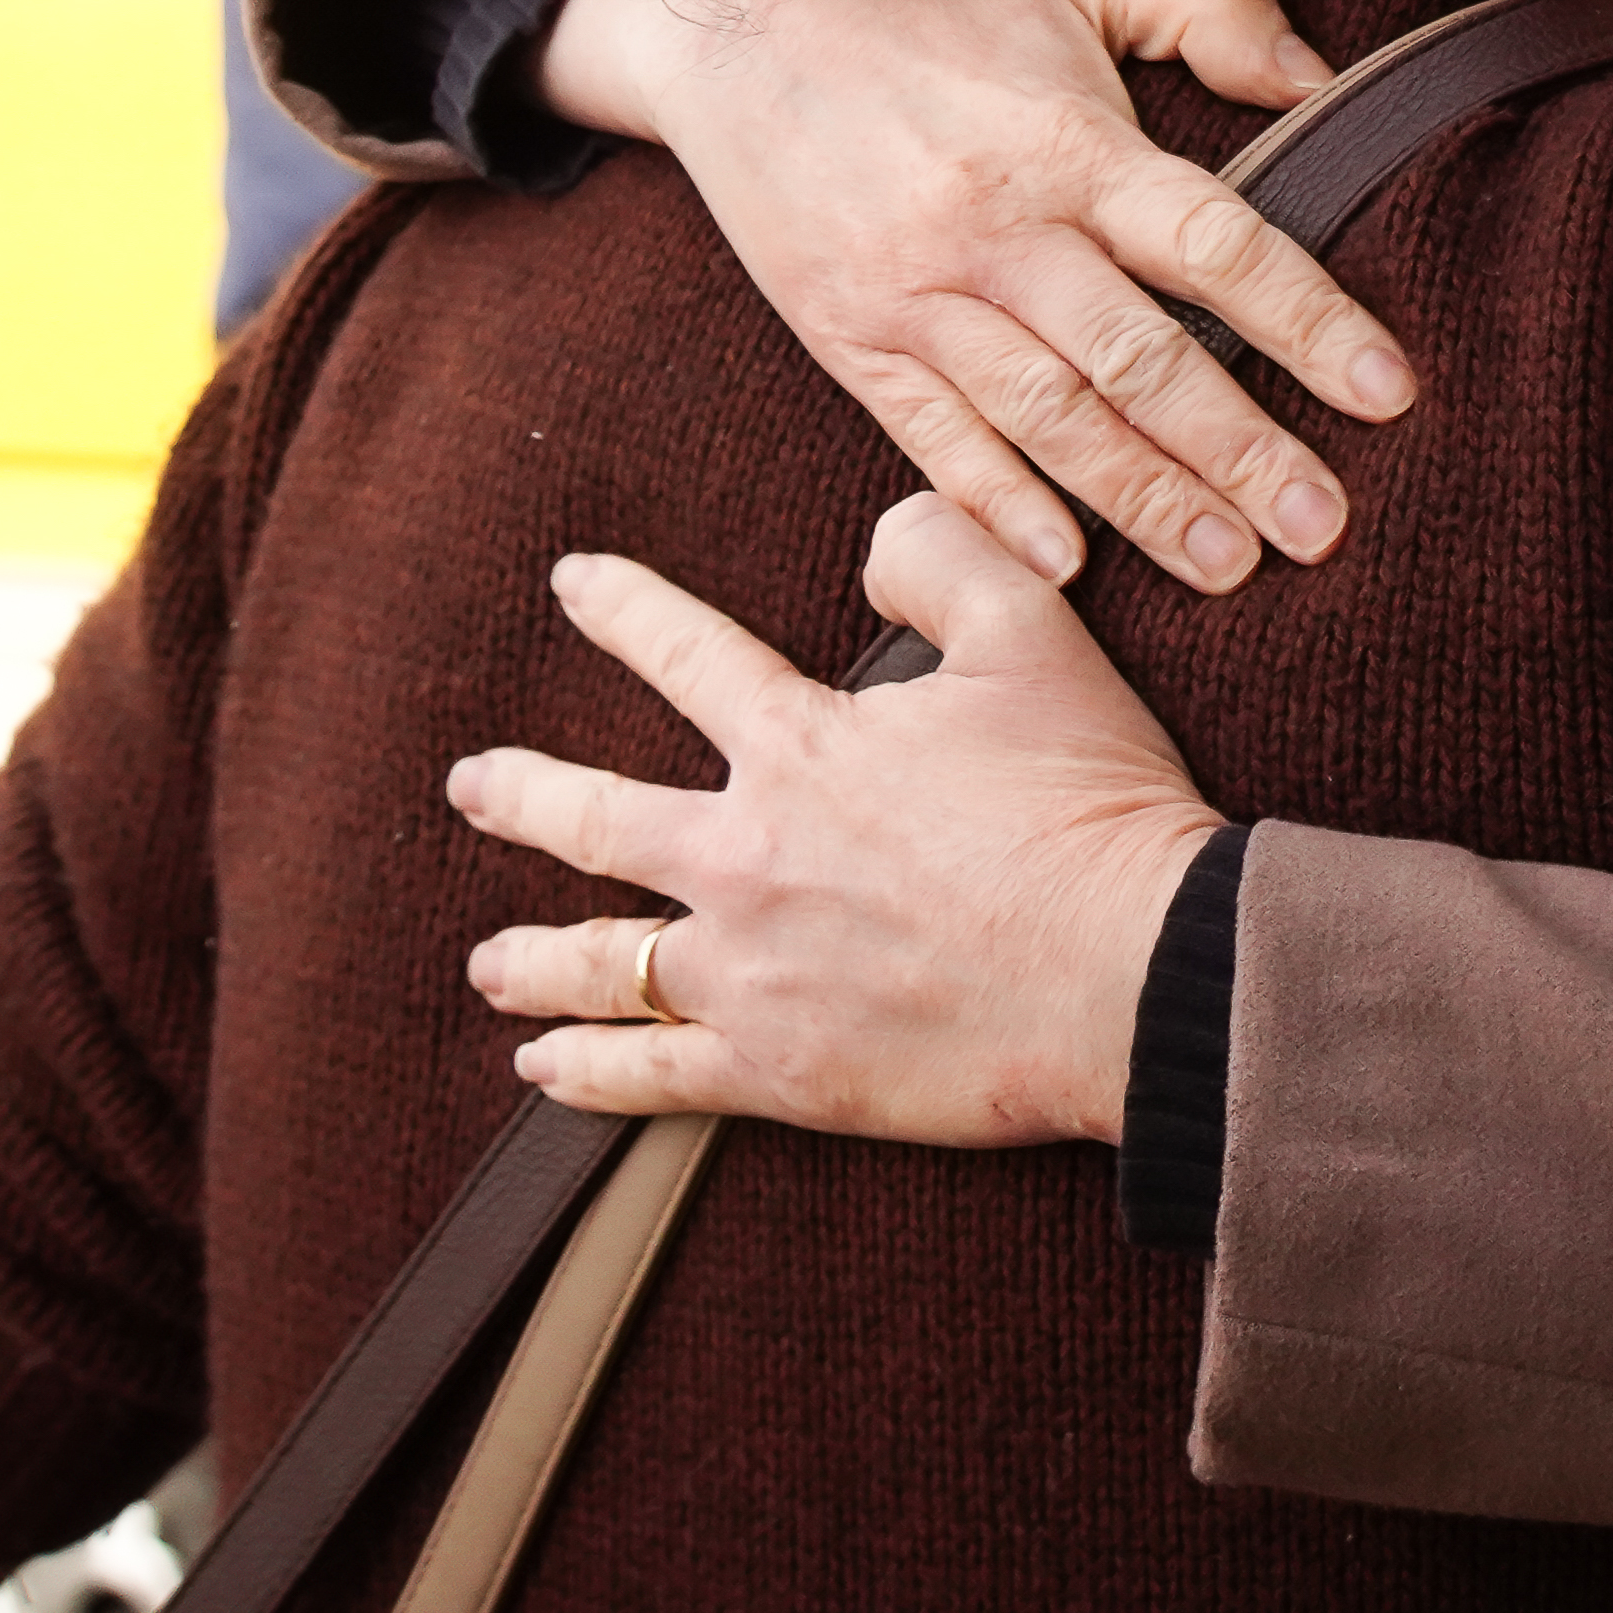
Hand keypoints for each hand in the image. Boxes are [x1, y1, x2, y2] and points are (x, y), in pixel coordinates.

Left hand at [455, 504, 1221, 1143]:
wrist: (1138, 972)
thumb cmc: (1092, 807)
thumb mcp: (1036, 638)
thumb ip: (947, 559)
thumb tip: (880, 537)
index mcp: (802, 748)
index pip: (686, 655)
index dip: (623, 609)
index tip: (572, 584)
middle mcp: (747, 857)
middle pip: (596, 820)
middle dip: (521, 795)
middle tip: (474, 786)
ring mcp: (752, 972)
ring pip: (602, 961)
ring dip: (531, 956)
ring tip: (487, 961)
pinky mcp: (779, 1071)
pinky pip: (651, 1075)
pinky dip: (587, 1072)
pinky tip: (547, 1069)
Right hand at [537, 0, 1413, 593]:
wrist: (733, 17)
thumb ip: (1209, 3)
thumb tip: (1322, 79)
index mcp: (1071, 144)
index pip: (1215, 242)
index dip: (1308, 319)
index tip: (1389, 393)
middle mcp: (999, 231)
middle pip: (1140, 359)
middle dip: (1238, 451)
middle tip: (1324, 527)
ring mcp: (919, 296)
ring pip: (1048, 418)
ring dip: (1143, 501)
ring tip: (1229, 567)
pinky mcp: (852, 340)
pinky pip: (933, 440)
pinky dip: (997, 508)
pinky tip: (1063, 571)